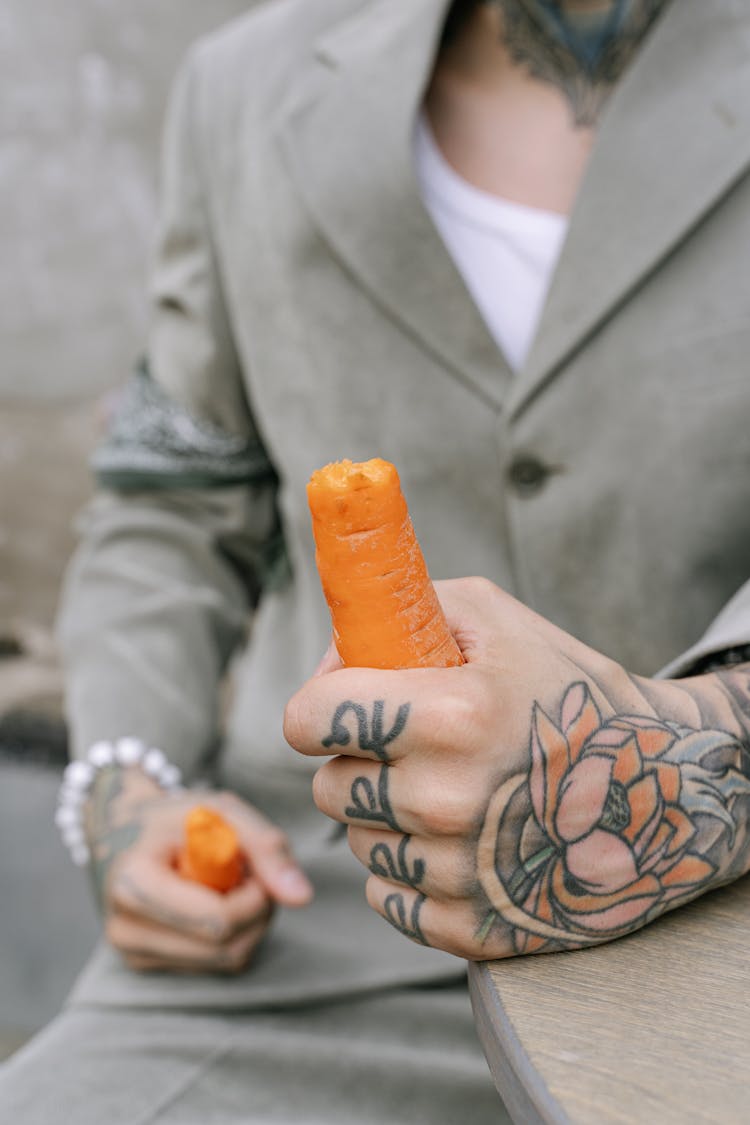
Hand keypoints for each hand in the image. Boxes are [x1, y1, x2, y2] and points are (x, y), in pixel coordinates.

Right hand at [85, 770, 312, 972]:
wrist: (120, 829)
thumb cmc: (175, 816)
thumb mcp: (221, 811)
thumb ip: (267, 848)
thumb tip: (303, 897)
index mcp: (134, 884)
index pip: (217, 921)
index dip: (254, 896)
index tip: (253, 864)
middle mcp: (125, 929)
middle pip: (226, 948)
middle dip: (256, 911)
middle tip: (250, 872)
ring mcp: (133, 953)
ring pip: (226, 961)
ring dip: (248, 924)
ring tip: (231, 884)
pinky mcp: (145, 965)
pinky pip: (214, 964)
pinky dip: (231, 935)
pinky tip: (216, 902)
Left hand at [285, 578, 749, 958]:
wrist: (662, 785)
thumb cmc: (570, 693)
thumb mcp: (494, 619)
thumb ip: (397, 615)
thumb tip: (329, 658)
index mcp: (452, 716)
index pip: (309, 720)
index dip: (317, 709)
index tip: (339, 709)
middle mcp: (450, 801)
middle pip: (328, 787)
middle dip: (356, 762)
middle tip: (412, 748)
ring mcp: (462, 875)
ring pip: (356, 843)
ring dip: (384, 817)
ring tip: (448, 791)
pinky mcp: (473, 930)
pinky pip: (386, 898)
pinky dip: (408, 871)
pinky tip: (456, 841)